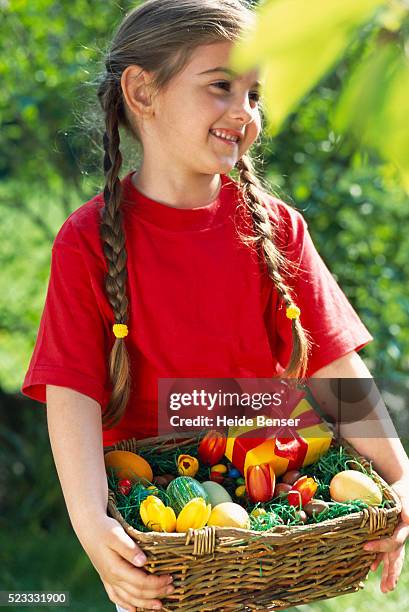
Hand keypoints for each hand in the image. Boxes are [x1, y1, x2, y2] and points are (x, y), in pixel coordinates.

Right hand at [76, 514, 173, 610]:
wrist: (88, 527)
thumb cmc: (104, 528)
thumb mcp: (117, 535)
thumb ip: (129, 549)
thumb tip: (144, 562)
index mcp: (116, 568)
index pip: (141, 582)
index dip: (157, 583)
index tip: (170, 577)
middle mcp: (112, 577)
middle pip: (137, 592)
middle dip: (156, 593)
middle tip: (172, 589)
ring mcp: (108, 579)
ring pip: (128, 598)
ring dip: (144, 603)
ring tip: (159, 605)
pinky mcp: (106, 577)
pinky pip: (116, 596)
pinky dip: (126, 604)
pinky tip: (133, 610)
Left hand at [363, 478, 408, 592]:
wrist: (401, 489)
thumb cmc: (403, 491)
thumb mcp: (405, 496)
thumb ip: (407, 507)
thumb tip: (408, 518)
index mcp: (404, 528)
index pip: (393, 542)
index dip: (380, 546)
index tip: (365, 547)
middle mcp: (400, 536)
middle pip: (396, 557)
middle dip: (392, 573)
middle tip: (387, 588)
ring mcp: (395, 538)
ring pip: (392, 559)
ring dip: (388, 573)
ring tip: (385, 588)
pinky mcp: (388, 535)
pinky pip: (384, 552)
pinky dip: (379, 560)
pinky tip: (373, 568)